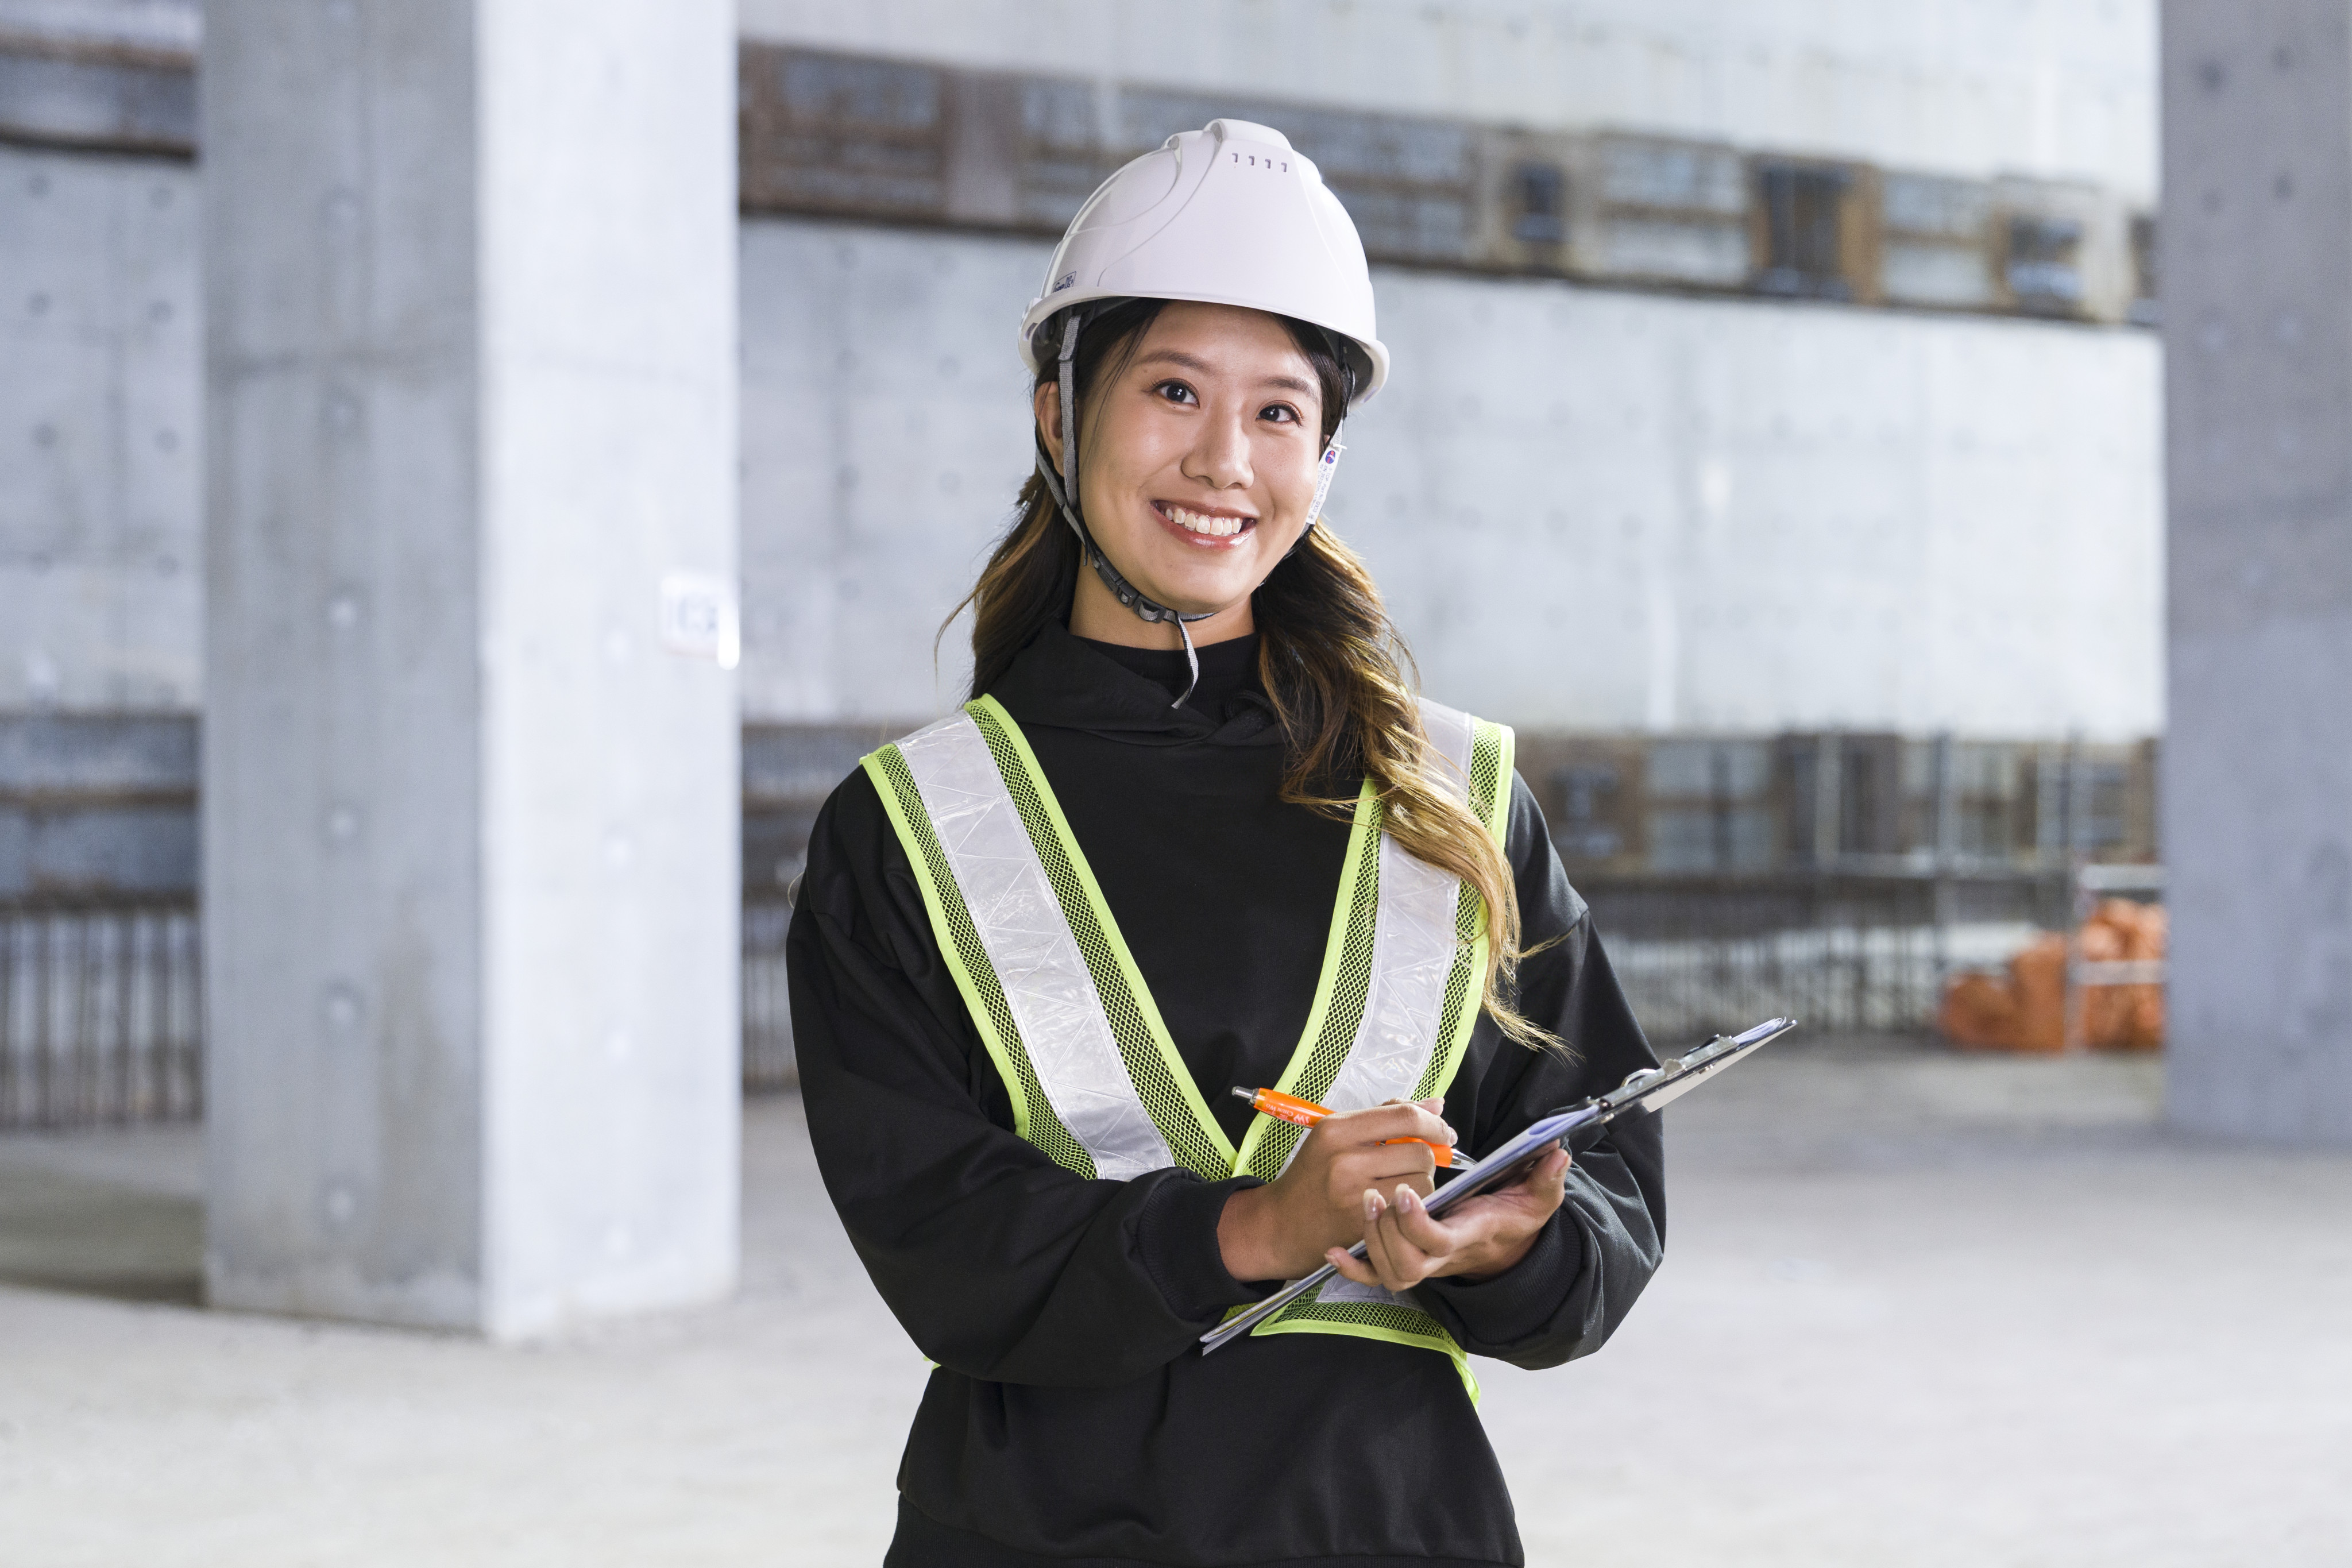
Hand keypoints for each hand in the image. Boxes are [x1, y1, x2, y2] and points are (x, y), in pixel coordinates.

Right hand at [1217, 1098, 1455, 1281]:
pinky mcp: (1364, 1223)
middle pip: (1420, 1151)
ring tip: (1400, 1184)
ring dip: (1421, 1183)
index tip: (1443, 1131)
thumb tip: (1437, 1106)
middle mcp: (1345, 1160)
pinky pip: (1410, 1208)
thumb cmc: (1314, 1175)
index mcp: (1337, 1129)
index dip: (1433, 1123)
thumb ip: (1386, 1117)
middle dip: (1426, 1157)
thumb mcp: (1337, 1135)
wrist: (1282, 1223)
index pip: (1404, 1117)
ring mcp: (1355, 1194)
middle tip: (1413, 1163)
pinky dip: (1411, 1205)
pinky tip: (1395, 1204)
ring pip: (1422, 1182)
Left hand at [1328, 1145, 1570, 1291]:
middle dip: (1387, 1232)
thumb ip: (1547, 1179)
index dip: (1417, 1222)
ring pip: (1389, 1271)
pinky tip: (1336, 1251)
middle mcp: (1441, 1255)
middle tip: (1376, 1194)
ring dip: (1371, 1240)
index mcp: (1468, 1235)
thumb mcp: (1537, 1197)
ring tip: (1365, 1203)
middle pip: (1408, 1264)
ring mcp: (1422, 1261)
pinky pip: (1375, 1277)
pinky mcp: (1405, 1260)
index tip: (1404, 1190)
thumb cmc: (1512, 1217)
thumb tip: (1558, 1155)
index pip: (1438, 1241)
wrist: (1501, 1245)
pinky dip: (1353, 1269)